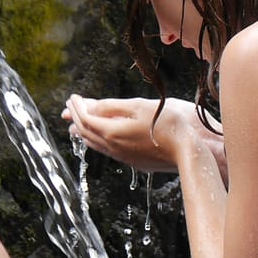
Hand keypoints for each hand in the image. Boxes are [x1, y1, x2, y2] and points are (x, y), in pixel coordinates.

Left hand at [63, 95, 221, 174]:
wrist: (187, 151)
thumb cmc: (168, 124)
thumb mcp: (139, 106)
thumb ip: (113, 106)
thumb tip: (91, 106)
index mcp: (112, 131)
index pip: (85, 118)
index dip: (77, 106)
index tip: (73, 96)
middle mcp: (113, 147)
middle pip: (86, 132)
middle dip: (76, 118)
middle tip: (69, 107)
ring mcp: (122, 156)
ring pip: (94, 144)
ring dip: (83, 132)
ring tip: (75, 126)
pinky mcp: (131, 161)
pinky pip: (106, 150)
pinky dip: (95, 140)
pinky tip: (98, 138)